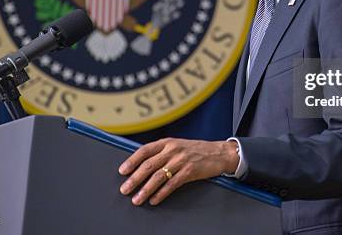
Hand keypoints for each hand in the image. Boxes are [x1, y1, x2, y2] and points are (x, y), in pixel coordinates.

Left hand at [118, 138, 238, 205]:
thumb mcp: (177, 146)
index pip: (145, 150)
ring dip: (145, 190)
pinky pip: (171, 184)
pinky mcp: (190, 171)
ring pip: (158, 176)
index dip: (132, 160)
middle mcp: (172, 150)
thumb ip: (162, 152)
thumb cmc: (196, 150)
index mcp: (167, 142)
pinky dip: (161, 193)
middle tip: (125, 189)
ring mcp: (181, 160)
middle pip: (148, 165)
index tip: (122, 171)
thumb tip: (142, 164)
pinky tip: (154, 200)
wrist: (219, 153)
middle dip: (134, 179)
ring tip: (137, 199)